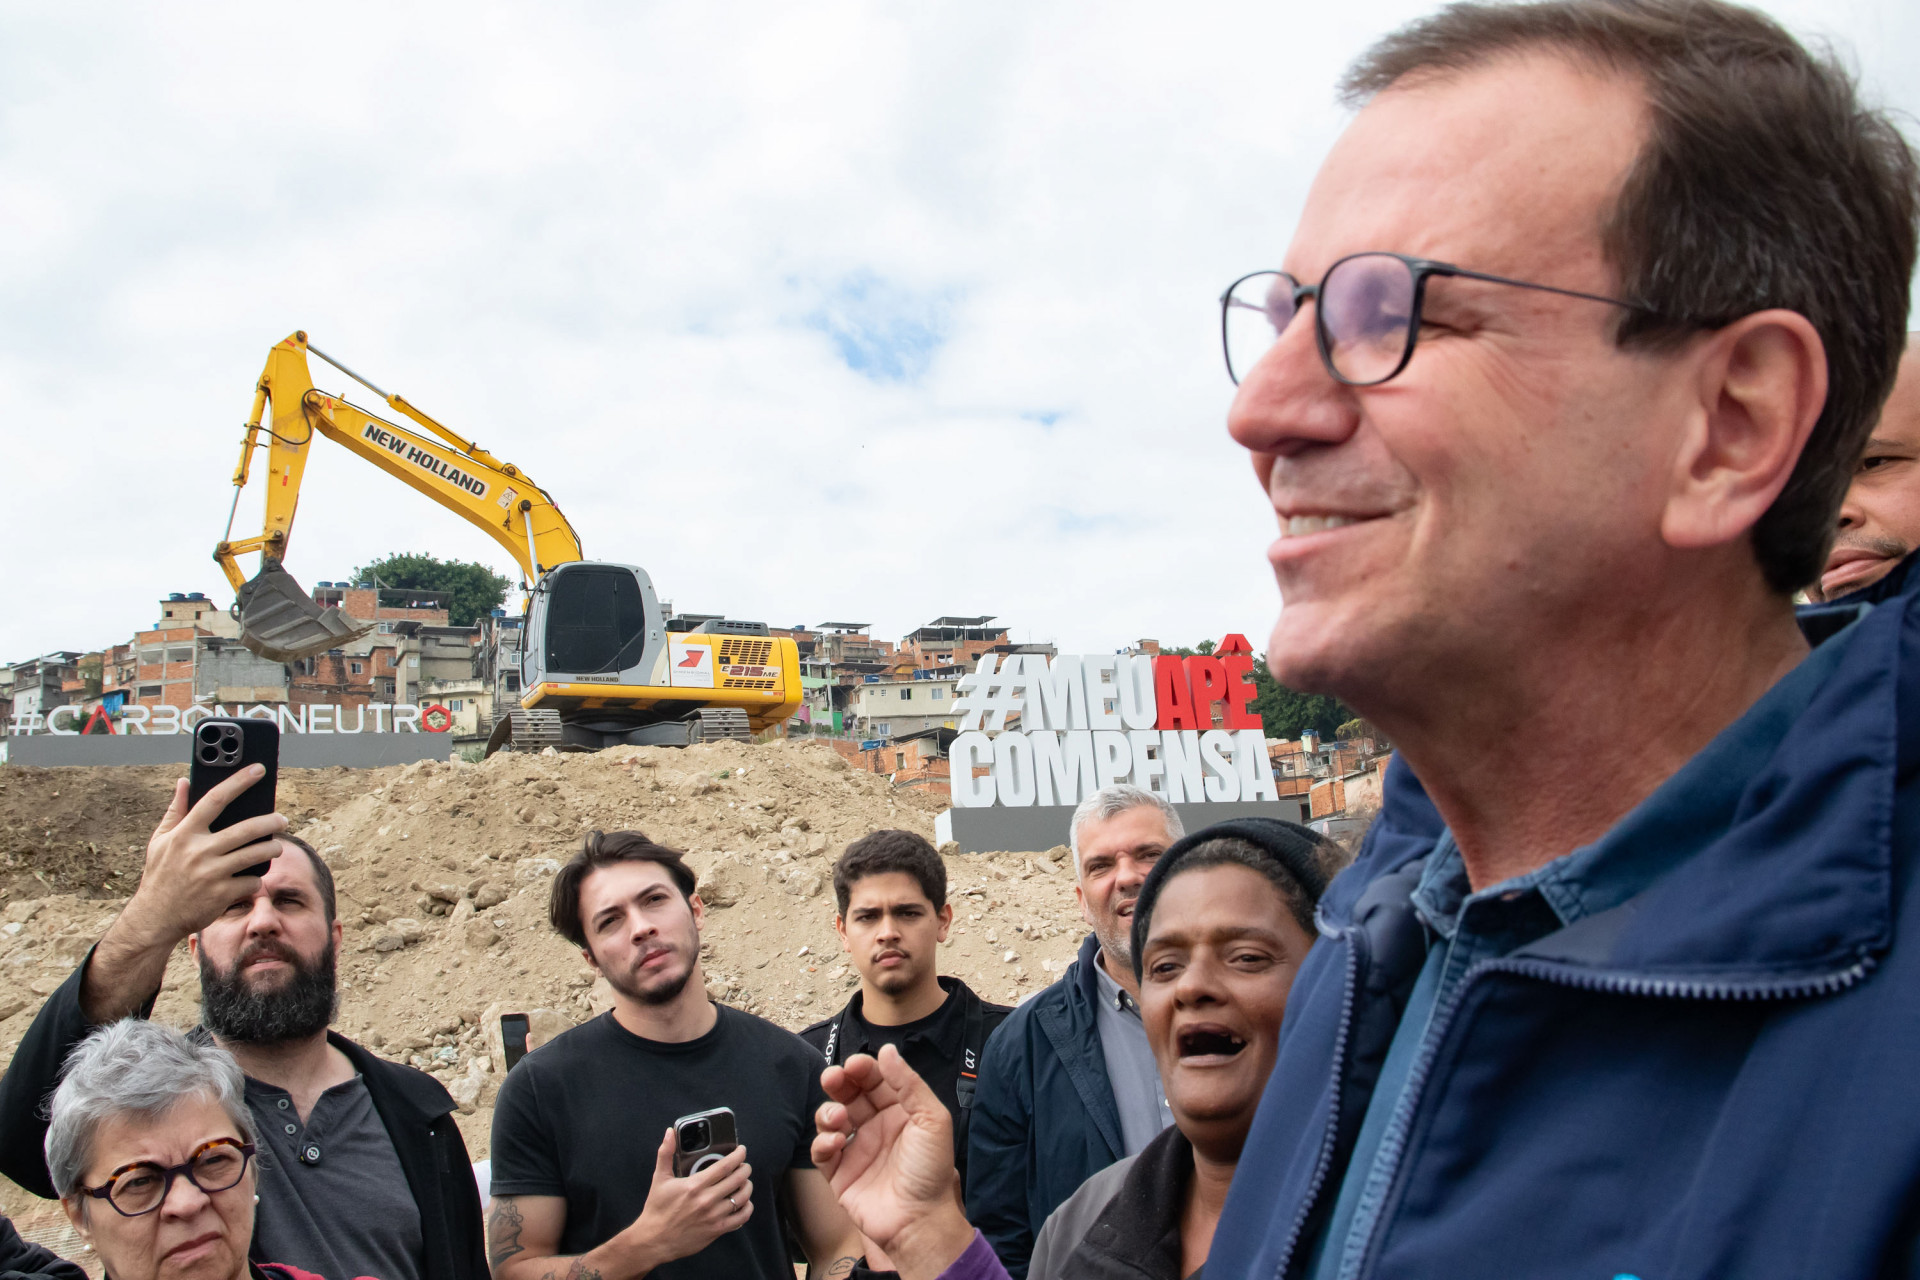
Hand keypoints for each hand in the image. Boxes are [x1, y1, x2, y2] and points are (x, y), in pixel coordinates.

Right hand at [119, 771, 285, 946]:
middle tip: (282, 819)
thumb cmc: (160, 875)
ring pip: (256, 854)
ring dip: (273, 848)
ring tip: (276, 846)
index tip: (259, 769)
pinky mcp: (222, 894)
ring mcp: (211, 873)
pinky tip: (251, 878)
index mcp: (184, 834)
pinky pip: (252, 880)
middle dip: (271, 821)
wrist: (155, 917)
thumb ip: (175, 810)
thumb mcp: (161, 841)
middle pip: (246, 829)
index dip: (239, 781)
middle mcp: (199, 851)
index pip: (215, 799)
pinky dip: (255, 878)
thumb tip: (184, 781)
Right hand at [624, 1127, 751, 1264]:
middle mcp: (706, 1200)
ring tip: (744, 1182)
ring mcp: (714, 1216)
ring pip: (742, 1197)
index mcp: (695, 1185)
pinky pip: (741, 1218)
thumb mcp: (659, 1178)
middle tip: (744, 1166)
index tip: (741, 1151)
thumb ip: (665, 1153)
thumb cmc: (656, 1209)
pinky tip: (743, 1203)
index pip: (725, 1166)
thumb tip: (669, 1132)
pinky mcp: (717, 1230)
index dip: (738, 1156)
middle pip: (738, 1179)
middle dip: (745, 1169)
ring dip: (747, 1187)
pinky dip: (747, 1208)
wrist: (653, 1240)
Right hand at [812, 1045, 975, 1277]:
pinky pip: (822, 1151)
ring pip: (831, 1119)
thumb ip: (909, 1084)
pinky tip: (834, 1142)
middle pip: (849, 1095)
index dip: (863, 1069)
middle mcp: (876, 1128)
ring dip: (828, 1111)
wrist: (919, 1220)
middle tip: (834, 1078)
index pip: (876, 1081)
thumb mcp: (932, 1120)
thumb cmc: (931, 1171)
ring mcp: (857, 1150)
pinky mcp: (840, 1175)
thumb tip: (887, 1050)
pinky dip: (822, 1142)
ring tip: (838, 1118)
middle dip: (838, 1082)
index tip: (855, 1065)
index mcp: (900, 1113)